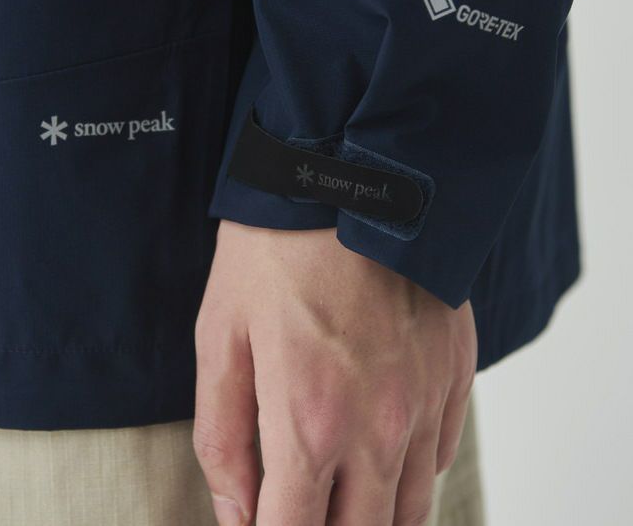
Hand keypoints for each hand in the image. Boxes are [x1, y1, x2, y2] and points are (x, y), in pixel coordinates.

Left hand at [193, 220, 476, 525]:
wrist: (349, 182)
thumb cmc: (274, 253)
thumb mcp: (220, 336)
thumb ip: (222, 436)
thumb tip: (235, 513)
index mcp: (309, 422)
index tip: (262, 523)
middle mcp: (379, 427)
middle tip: (298, 503)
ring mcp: (425, 402)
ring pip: (410, 511)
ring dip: (371, 516)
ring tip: (339, 494)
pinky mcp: (454, 374)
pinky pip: (441, 457)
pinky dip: (409, 471)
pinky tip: (380, 447)